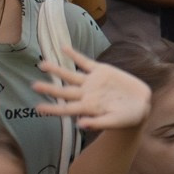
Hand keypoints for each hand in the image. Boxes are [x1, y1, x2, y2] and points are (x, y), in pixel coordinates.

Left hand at [31, 47, 152, 130]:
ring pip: (71, 75)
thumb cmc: (127, 118)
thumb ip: (98, 123)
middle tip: (33, 86)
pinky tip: (63, 48)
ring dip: (57, 70)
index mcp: (87, 108)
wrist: (140, 105)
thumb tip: (80, 124)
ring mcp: (92, 82)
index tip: (37, 109)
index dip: (52, 109)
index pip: (66, 109)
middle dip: (49, 89)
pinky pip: (85, 62)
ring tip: (42, 64)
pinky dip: (75, 55)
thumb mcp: (115, 121)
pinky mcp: (101, 71)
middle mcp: (86, 94)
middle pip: (64, 91)